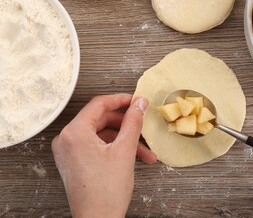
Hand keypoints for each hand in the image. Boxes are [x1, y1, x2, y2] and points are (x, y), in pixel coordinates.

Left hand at [52, 94, 156, 217]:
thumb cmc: (106, 192)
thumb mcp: (125, 150)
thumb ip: (133, 122)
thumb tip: (139, 103)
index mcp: (74, 133)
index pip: (99, 104)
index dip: (120, 100)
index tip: (135, 101)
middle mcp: (67, 139)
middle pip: (101, 120)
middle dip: (126, 125)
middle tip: (142, 124)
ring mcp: (69, 151)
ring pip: (101, 134)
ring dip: (124, 140)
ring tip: (144, 151)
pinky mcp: (74, 161)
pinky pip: (96, 146)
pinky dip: (114, 149)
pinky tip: (133, 157)